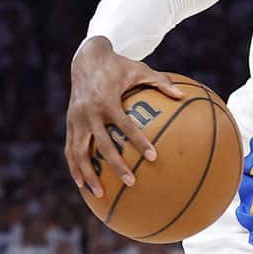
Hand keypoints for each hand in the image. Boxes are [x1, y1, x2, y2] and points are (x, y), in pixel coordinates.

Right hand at [65, 37, 184, 197]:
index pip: (124, 125)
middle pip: (102, 145)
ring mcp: (76, 119)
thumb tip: (182, 96)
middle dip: (116, 165)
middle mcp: (89, 112)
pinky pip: (70, 149)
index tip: (153, 158)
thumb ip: (161, 82)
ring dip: (88, 174)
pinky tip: (82, 184)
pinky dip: (74, 167)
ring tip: (100, 194)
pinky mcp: (70, 123)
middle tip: (131, 182)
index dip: (138, 141)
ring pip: (79, 152)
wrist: (86, 59)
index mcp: (107, 101)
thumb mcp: (140, 70)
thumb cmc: (118, 65)